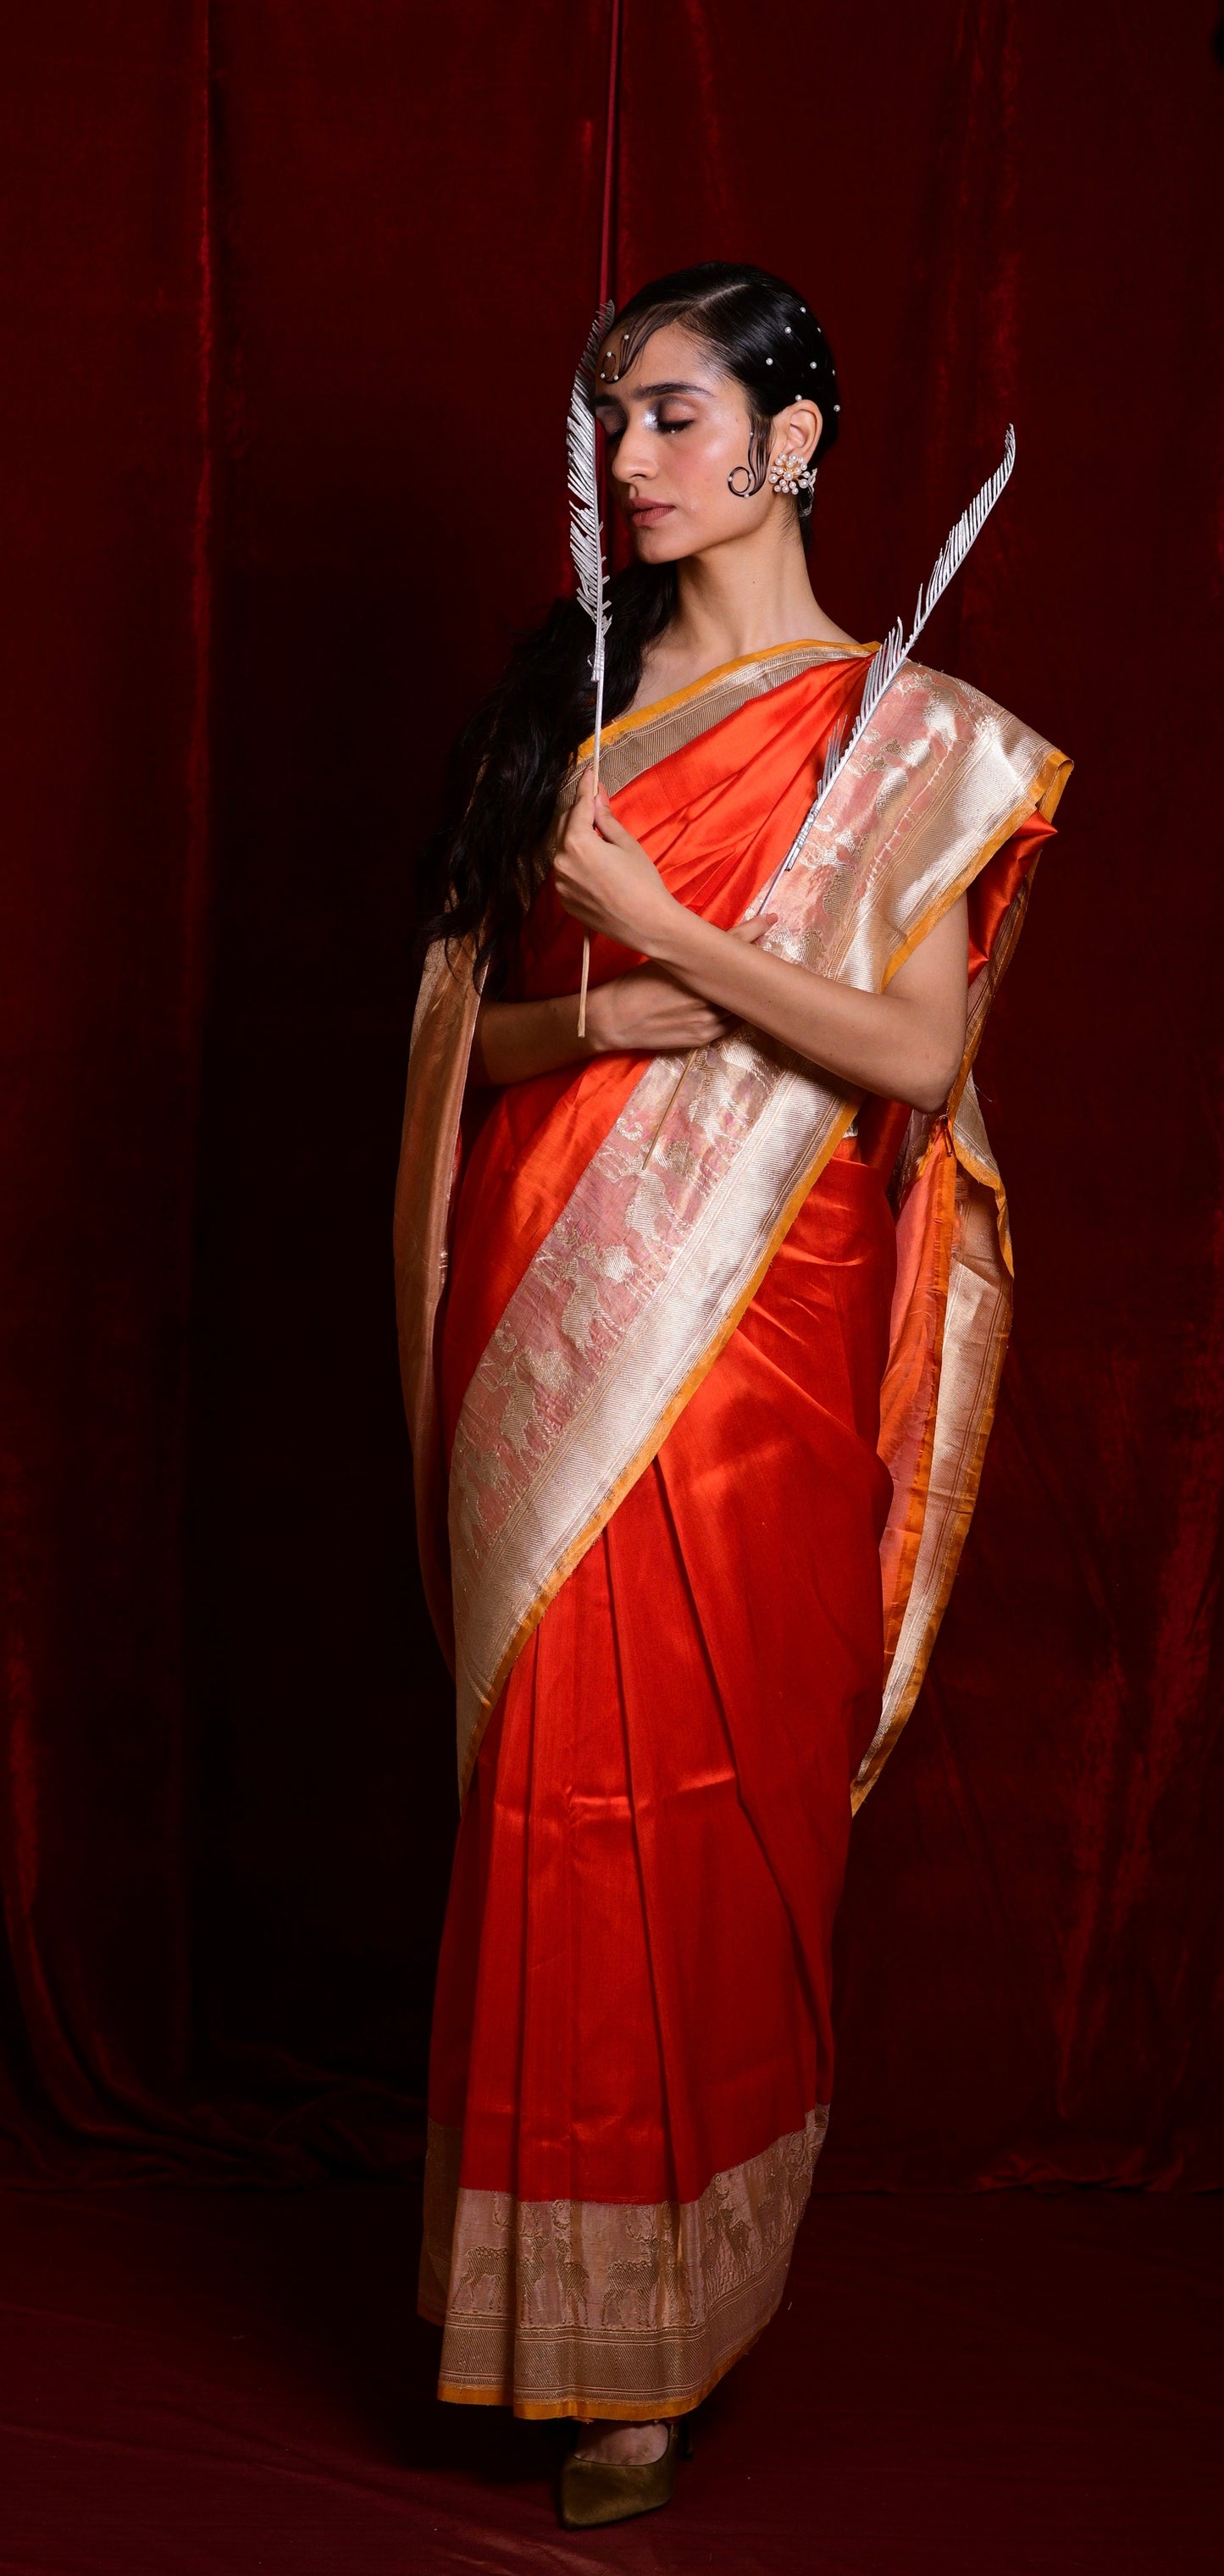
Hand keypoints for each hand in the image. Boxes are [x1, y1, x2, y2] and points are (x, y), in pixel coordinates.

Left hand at [552, 770, 679, 953]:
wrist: (647, 925)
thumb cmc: (643, 883)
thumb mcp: (627, 844)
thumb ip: (606, 818)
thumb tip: (596, 796)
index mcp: (577, 843)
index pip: (579, 806)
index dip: (586, 787)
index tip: (589, 773)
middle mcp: (561, 862)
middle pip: (565, 825)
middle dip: (579, 812)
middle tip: (597, 804)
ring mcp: (560, 883)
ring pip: (564, 849)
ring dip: (577, 838)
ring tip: (600, 840)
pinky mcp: (564, 900)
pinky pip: (566, 871)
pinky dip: (576, 862)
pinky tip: (596, 866)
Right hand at [585, 919, 776, 1054]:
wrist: (613, 1018)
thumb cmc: (634, 985)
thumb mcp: (664, 960)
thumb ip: (693, 957)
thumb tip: (715, 948)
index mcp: (694, 969)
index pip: (732, 945)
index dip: (753, 931)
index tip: (768, 919)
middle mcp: (706, 995)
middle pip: (742, 975)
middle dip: (754, 963)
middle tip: (764, 952)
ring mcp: (707, 1019)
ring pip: (741, 1003)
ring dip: (748, 991)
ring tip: (754, 981)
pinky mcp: (703, 1037)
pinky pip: (731, 1024)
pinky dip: (736, 1012)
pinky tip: (738, 1005)